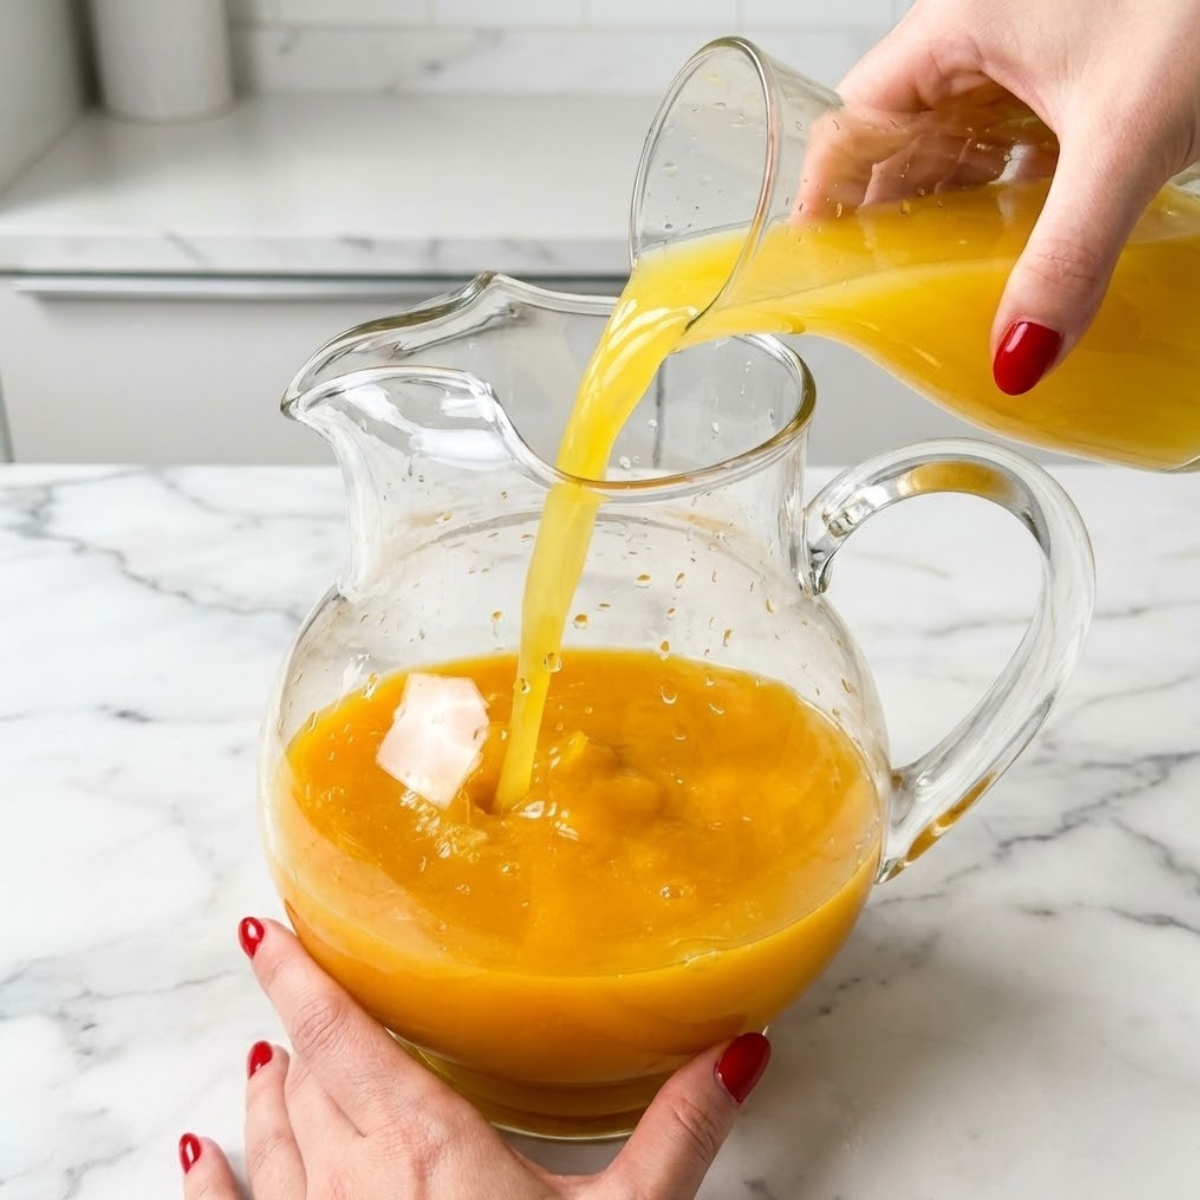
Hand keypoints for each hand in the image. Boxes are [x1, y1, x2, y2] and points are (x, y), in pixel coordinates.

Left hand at [177, 918, 770, 1199]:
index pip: (343, 1038)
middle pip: (307, 1082)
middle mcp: (355, 1183)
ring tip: (265, 1057)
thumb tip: (740, 1047)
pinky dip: (207, 1186)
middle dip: (303, 1035)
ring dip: (267, 1094)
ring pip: (270, 1142)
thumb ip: (679, 1130)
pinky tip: (193, 1156)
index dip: (298, 979)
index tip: (261, 929)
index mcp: (429, 1148)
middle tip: (298, 993)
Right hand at [835, 0, 1199, 388]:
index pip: (852, 122)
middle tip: (889, 290)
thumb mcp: (1126, 139)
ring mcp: (1034, 41)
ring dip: (956, 206)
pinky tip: (1027, 231)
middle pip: (901, 137)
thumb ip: (1069, 256)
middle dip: (894, 216)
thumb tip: (1018, 356)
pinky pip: (1018, 132)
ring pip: (961, 136)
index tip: (820, 265)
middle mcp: (984, 28)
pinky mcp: (1081, 58)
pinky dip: (1014, 185)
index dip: (826, 197)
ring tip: (949, 276)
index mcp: (959, 24)